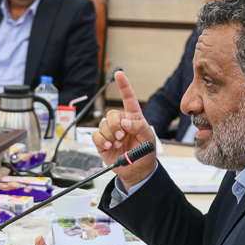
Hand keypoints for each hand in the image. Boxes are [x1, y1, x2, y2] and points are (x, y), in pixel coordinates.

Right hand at [92, 71, 156, 188]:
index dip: (124, 85)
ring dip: (110, 134)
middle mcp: (121, 123)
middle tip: (122, 136)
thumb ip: (139, 127)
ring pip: (102, 124)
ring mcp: (111, 132)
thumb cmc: (145, 153)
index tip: (119, 74)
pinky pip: (96, 135)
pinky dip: (102, 140)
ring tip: (118, 143)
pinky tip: (110, 146)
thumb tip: (125, 122)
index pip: (128, 98)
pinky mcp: (102, 142)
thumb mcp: (148, 138)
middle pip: (111, 114)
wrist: (137, 171)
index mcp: (133, 118)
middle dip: (115, 124)